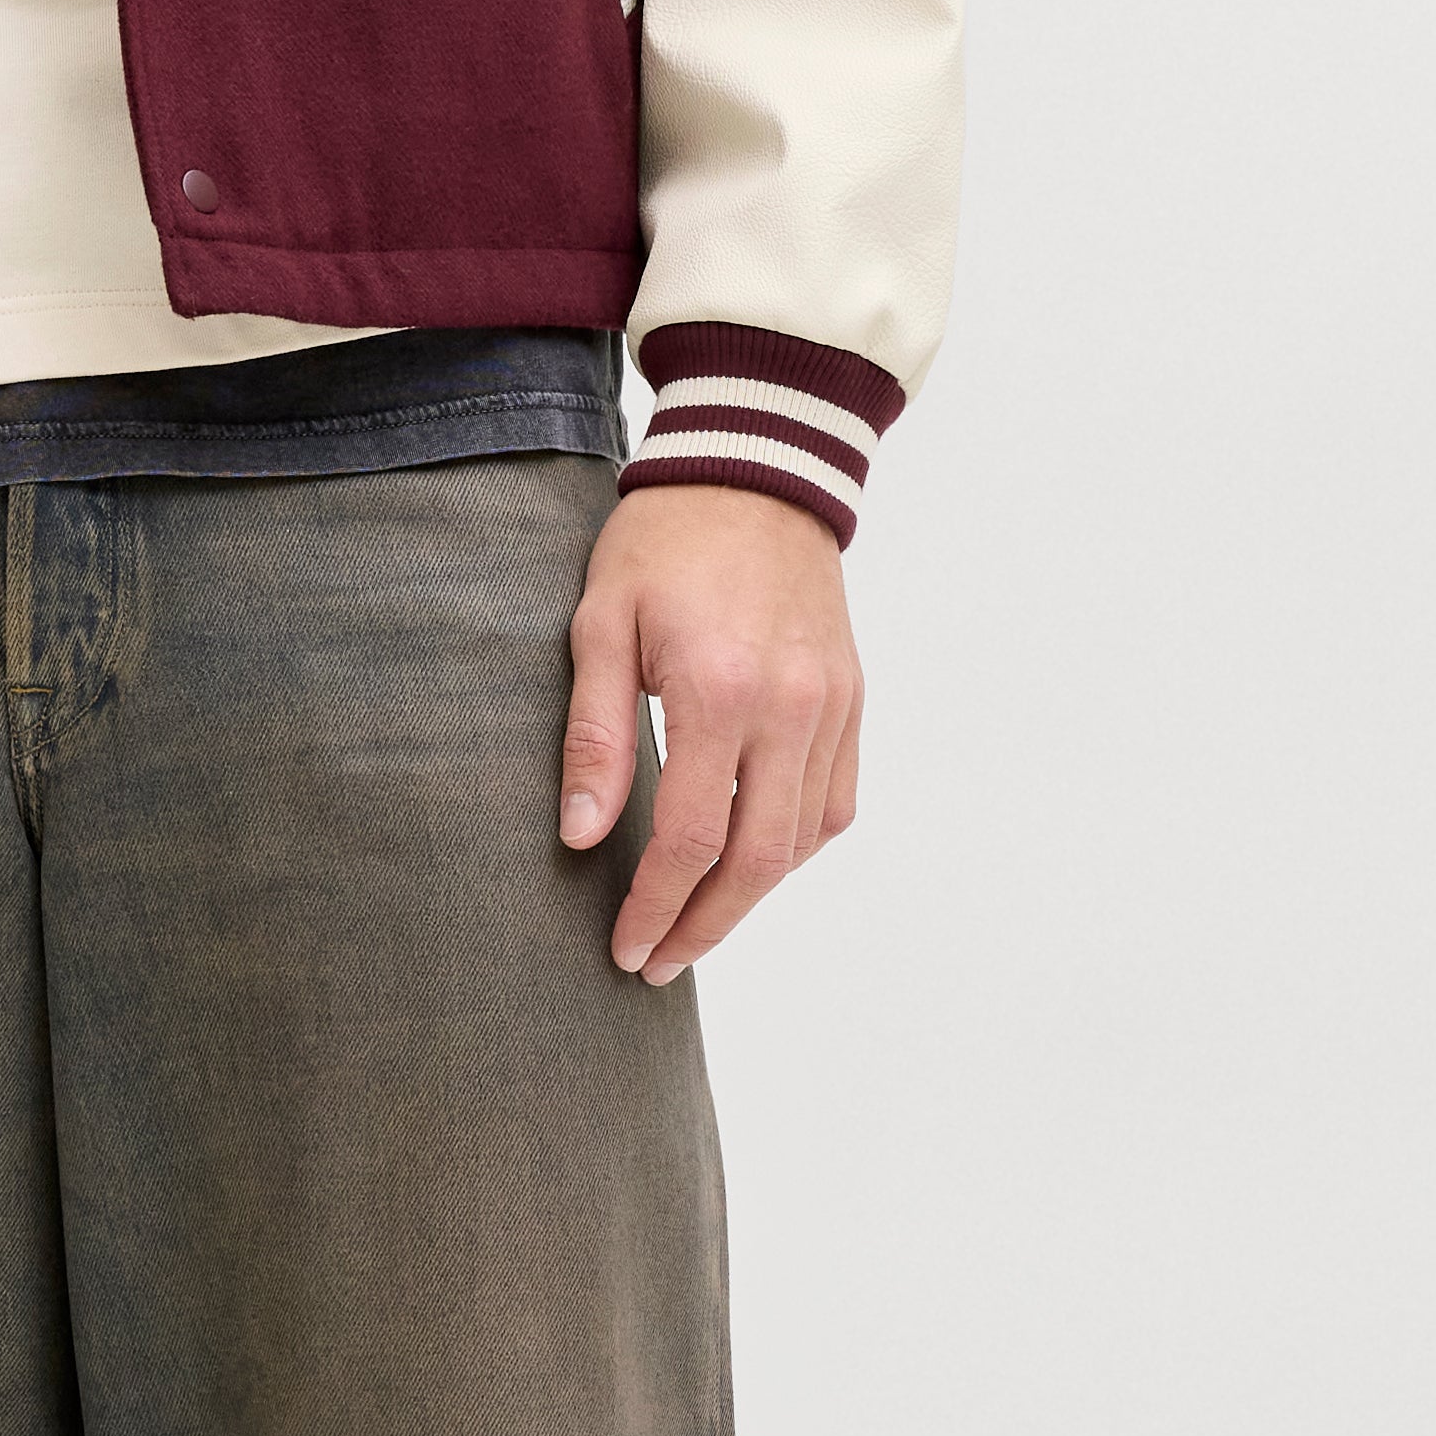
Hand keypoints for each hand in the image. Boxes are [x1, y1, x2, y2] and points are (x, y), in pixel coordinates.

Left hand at [559, 487, 863, 982]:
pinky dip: (796, 847)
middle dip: (704, 925)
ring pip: (802, 841)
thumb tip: (583, 837)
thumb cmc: (662, 545)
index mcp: (719, 692)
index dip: (657, 907)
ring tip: (697, 924)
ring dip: (750, 897)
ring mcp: (831, 707)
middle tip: (658, 964)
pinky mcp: (852, 700)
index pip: (691, 838)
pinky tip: (753, 863)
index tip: (627, 949)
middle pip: (756, 860)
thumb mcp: (601, 625)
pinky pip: (836, 803)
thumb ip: (595, 736)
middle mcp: (790, 709)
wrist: (755, 471)